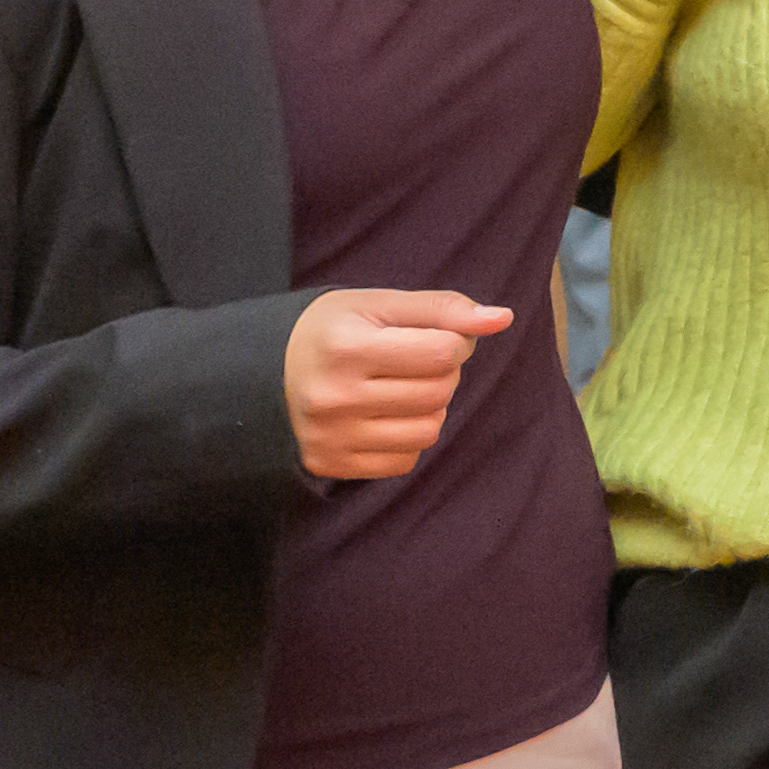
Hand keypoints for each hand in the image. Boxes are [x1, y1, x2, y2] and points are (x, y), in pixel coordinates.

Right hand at [282, 289, 512, 479]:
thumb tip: (502, 319)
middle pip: (440, 392)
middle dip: (445, 372)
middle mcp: (333, 396)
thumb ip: (444, 309)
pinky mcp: (329, 464)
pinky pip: (405, 460)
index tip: (439, 336)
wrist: (267, 370)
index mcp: (346, 347)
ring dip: (431, 407)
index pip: (443, 352)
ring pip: (428, 430)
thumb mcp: (381, 305)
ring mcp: (329, 436)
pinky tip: (385, 415)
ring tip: (403, 388)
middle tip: (417, 361)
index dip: (457, 342)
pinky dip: (409, 437)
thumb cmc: (335, 330)